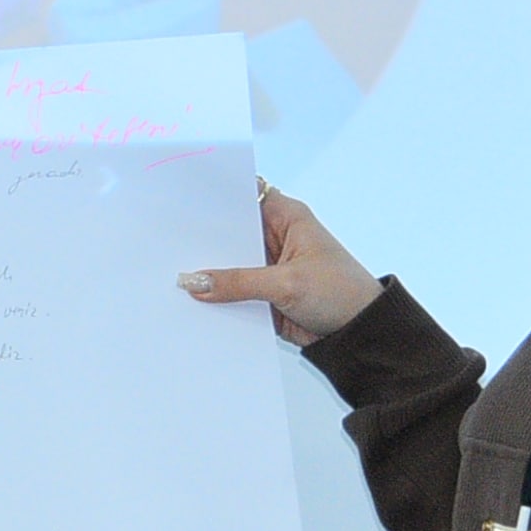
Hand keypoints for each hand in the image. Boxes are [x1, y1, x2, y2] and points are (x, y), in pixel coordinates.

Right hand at [178, 184, 382, 343]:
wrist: (359, 334)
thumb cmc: (341, 293)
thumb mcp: (287, 283)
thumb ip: (239, 282)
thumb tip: (196, 281)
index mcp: (287, 218)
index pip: (245, 195)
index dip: (217, 197)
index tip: (184, 201)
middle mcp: (276, 238)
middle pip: (232, 233)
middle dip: (206, 241)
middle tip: (171, 245)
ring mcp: (268, 267)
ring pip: (230, 265)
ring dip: (211, 274)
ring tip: (176, 278)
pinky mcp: (264, 294)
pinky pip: (234, 293)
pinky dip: (220, 299)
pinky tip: (195, 303)